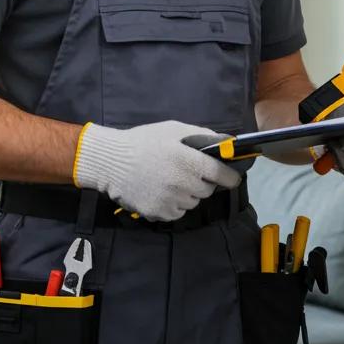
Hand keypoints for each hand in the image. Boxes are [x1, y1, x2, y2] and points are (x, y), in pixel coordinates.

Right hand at [73, 120, 241, 221]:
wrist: (112, 162)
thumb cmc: (144, 141)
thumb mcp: (173, 129)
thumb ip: (201, 134)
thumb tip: (226, 141)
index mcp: (188, 161)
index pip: (221, 174)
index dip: (229, 176)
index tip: (232, 177)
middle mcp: (182, 184)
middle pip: (207, 190)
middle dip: (203, 182)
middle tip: (188, 172)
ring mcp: (170, 201)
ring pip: (192, 202)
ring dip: (188, 193)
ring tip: (170, 180)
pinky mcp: (159, 214)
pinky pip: (177, 212)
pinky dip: (174, 204)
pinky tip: (161, 191)